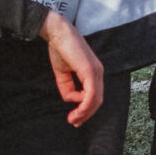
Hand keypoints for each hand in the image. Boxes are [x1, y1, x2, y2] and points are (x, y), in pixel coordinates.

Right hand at [40, 10, 104, 125]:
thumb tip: (71, 100)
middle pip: (97, 100)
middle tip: (74, 122)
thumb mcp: (62, 73)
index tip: (74, 118)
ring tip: (73, 119)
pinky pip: (91, 94)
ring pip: (96, 99)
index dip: (85, 109)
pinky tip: (77, 111)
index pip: (94, 95)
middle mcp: (99, 73)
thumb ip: (67, 87)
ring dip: (85, 112)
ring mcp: (96, 72)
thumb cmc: (60, 48)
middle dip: (86, 114)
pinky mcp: (90, 71)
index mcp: (94, 72)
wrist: (57, 32)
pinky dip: (85, 105)